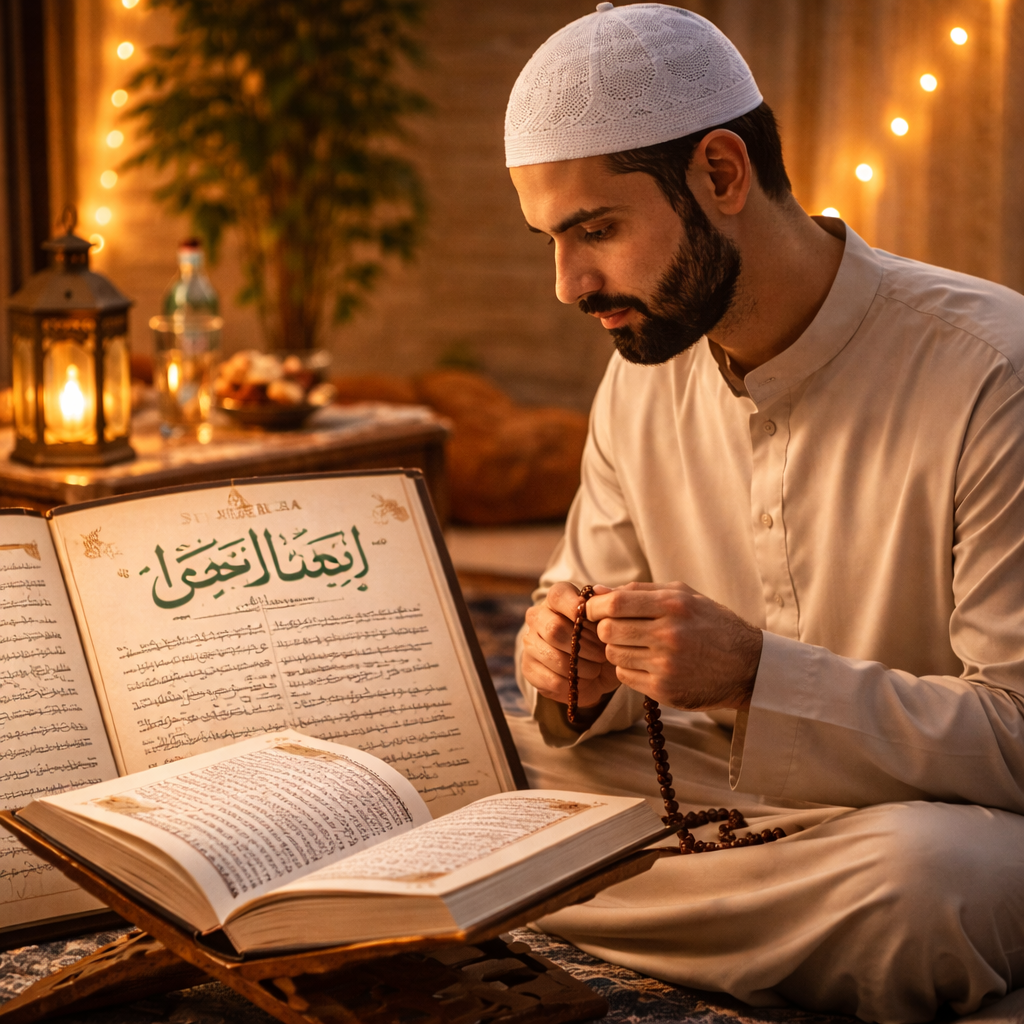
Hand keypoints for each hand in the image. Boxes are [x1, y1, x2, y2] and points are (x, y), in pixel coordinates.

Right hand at [522, 582, 620, 708]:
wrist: (596, 672)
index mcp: (557, 599)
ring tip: (595, 669)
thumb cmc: (602, 639)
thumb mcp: (610, 622)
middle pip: (554, 628)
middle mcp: (538, 616)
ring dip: (580, 667)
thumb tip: (602, 591)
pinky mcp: (528, 667)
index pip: (558, 595)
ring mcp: (530, 642)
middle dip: (584, 645)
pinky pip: (550, 679)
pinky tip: (582, 680)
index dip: (577, 608)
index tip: (597, 622)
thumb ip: (608, 604)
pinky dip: (572, 684)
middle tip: (602, 654)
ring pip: (552, 656)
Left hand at [586, 581, 761, 710]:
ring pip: (613, 655)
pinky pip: (624, 677)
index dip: (595, 607)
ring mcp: (666, 665)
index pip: (614, 604)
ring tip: (638, 645)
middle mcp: (669, 635)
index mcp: (673, 605)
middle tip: (618, 629)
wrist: (747, 666)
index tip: (594, 610)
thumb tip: (597, 591)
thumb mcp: (683, 596)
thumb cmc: (711, 624)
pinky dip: (629, 669)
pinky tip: (647, 663)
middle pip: (608, 630)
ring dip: (618, 649)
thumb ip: (639, 591)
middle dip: (606, 628)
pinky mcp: (664, 690)